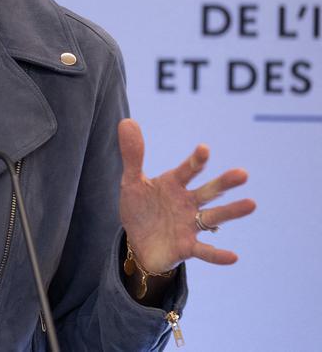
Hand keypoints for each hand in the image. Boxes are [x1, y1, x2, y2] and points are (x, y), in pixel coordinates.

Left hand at [117, 118, 255, 273]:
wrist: (137, 241)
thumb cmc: (140, 208)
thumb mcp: (131, 182)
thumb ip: (132, 155)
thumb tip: (127, 120)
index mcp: (174, 185)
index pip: (187, 170)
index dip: (196, 160)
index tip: (204, 149)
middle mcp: (187, 203)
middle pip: (208, 191)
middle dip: (223, 183)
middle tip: (242, 173)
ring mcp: (189, 225)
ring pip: (213, 217)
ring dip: (231, 212)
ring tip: (251, 204)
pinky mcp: (187, 247)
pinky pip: (204, 251)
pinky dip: (217, 255)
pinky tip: (233, 256)